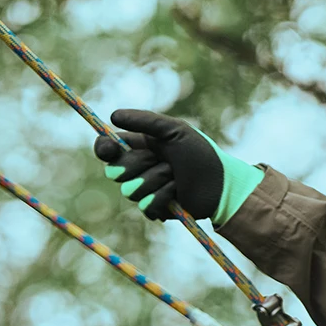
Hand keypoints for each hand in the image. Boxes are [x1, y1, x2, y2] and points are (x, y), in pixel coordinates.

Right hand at [93, 110, 260, 224]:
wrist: (220, 184)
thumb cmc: (200, 154)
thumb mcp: (174, 130)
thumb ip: (145, 121)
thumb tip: (113, 116)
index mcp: (139, 146)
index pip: (107, 148)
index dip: (104, 149)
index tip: (110, 149)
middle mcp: (138, 168)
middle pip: (115, 171)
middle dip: (139, 165)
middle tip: (163, 160)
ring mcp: (146, 190)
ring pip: (130, 191)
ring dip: (156, 180)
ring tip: (175, 176)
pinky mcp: (156, 209)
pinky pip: (146, 207)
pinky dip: (163, 197)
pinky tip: (177, 193)